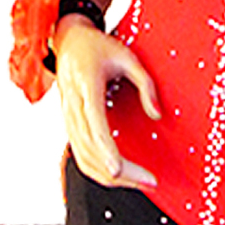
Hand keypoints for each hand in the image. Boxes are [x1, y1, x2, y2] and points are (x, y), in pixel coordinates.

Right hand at [54, 15, 160, 188]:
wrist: (69, 42)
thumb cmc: (98, 47)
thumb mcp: (128, 57)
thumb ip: (145, 84)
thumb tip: (157, 114)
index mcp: (86, 86)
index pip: (94, 125)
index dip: (105, 150)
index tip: (118, 169)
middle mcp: (72, 106)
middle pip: (91, 149)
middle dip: (120, 173)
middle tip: (150, 182)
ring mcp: (68, 119)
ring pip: (84, 158)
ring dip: (112, 177)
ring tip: (141, 182)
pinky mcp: (70, 127)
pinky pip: (81, 156)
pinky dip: (100, 171)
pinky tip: (122, 176)